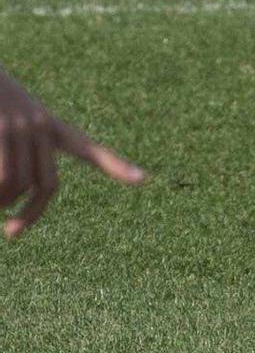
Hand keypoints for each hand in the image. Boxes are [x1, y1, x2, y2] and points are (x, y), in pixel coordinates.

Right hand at [0, 69, 145, 239]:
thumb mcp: (11, 121)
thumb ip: (25, 151)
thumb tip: (14, 191)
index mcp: (50, 126)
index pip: (88, 148)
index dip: (115, 165)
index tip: (143, 178)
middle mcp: (41, 125)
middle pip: (47, 184)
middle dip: (30, 213)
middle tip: (13, 232)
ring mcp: (20, 127)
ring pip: (19, 185)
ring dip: (3, 203)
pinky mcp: (1, 131)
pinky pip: (4, 178)